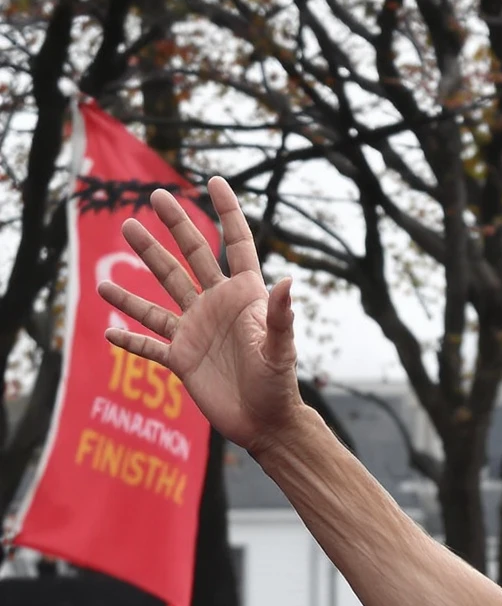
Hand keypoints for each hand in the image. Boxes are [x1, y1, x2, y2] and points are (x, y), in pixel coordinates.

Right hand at [99, 178, 304, 456]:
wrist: (267, 426)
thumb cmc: (279, 387)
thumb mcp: (280, 350)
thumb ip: (280, 316)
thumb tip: (288, 281)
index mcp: (243, 298)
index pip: (235, 245)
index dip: (227, 213)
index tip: (214, 180)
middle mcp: (215, 307)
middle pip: (189, 258)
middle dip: (172, 228)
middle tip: (152, 198)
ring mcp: (195, 332)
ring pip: (161, 294)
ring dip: (140, 270)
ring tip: (122, 239)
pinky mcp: (182, 360)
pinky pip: (150, 345)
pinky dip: (130, 339)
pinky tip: (109, 329)